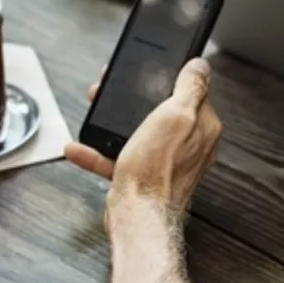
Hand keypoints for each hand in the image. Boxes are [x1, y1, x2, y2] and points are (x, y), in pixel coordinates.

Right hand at [65, 59, 222, 219]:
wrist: (139, 216)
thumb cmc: (157, 171)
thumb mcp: (175, 116)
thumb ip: (190, 88)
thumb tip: (200, 66)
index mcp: (202, 128)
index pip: (191, 93)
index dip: (168, 78)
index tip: (148, 71)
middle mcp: (189, 145)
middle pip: (160, 111)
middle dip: (134, 99)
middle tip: (113, 89)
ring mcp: (166, 162)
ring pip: (137, 132)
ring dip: (112, 122)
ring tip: (94, 110)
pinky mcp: (144, 177)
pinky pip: (119, 158)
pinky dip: (99, 152)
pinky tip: (81, 147)